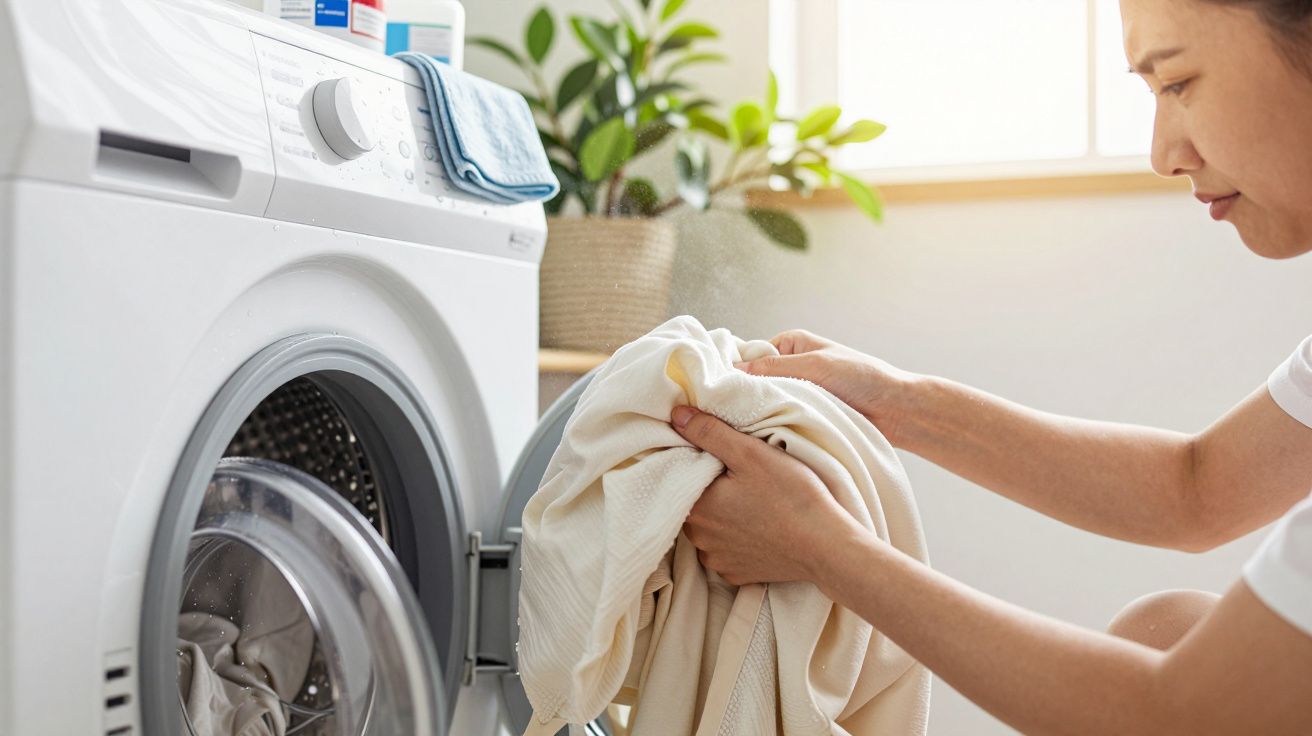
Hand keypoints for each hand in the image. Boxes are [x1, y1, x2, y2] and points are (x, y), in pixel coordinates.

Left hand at [670, 404, 863, 586]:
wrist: (825, 546)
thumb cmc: (790, 496)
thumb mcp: (751, 453)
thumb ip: (710, 433)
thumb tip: (677, 417)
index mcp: (696, 507)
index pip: (682, 478)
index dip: (702, 464)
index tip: (725, 460)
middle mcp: (699, 538)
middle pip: (695, 504)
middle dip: (712, 491)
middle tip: (744, 480)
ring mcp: (717, 560)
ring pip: (709, 529)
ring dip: (722, 517)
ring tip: (753, 504)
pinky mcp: (736, 575)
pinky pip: (725, 551)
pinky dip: (736, 539)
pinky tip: (759, 528)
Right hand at [736, 329, 919, 445]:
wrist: (896, 410)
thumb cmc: (863, 378)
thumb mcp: (814, 366)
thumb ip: (773, 367)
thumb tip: (732, 370)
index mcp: (789, 344)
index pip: (747, 355)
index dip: (732, 371)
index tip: (718, 389)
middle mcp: (788, 366)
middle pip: (752, 382)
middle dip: (744, 395)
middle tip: (731, 412)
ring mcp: (794, 393)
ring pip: (762, 404)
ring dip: (759, 414)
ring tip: (750, 424)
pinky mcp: (802, 416)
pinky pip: (777, 420)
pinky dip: (772, 426)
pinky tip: (763, 434)